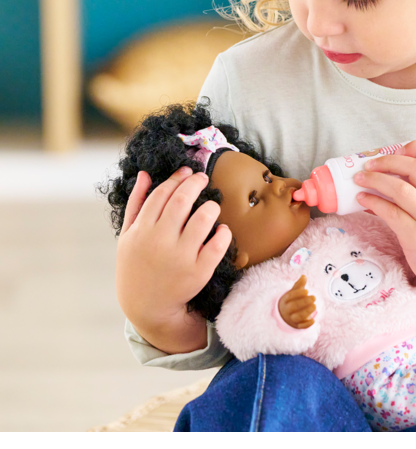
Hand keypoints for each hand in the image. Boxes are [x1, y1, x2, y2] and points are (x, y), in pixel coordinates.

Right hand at [116, 167, 232, 351]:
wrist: (146, 307)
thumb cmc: (137, 265)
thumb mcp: (128, 235)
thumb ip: (136, 203)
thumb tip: (144, 174)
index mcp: (141, 230)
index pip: (161, 194)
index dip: (176, 178)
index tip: (187, 172)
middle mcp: (160, 241)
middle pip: (182, 200)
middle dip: (195, 183)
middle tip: (203, 178)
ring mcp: (180, 257)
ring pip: (203, 218)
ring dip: (211, 207)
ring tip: (212, 206)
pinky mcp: (198, 272)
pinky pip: (218, 245)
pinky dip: (224, 233)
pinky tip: (222, 230)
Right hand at [278, 275, 315, 328]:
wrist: (284, 314)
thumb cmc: (292, 300)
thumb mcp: (294, 292)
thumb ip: (299, 285)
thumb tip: (304, 276)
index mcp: (285, 300)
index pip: (290, 296)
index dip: (298, 294)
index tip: (307, 291)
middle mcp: (287, 310)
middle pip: (294, 306)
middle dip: (304, 302)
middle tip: (314, 297)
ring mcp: (292, 318)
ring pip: (297, 317)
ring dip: (306, 312)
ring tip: (315, 306)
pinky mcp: (297, 325)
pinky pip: (301, 326)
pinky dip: (307, 325)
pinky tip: (313, 320)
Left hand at [353, 140, 415, 288]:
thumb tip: (385, 174)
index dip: (414, 148)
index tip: (396, 151)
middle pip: (415, 167)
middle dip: (388, 162)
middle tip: (369, 165)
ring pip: (401, 190)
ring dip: (375, 180)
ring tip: (359, 180)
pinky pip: (392, 214)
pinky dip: (374, 203)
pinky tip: (363, 200)